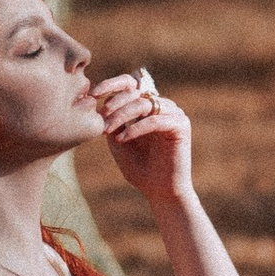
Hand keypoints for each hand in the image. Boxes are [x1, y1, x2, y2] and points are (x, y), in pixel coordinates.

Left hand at [94, 65, 193, 207]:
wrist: (160, 192)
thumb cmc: (140, 169)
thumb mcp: (118, 142)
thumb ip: (112, 122)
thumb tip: (99, 103)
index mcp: (147, 107)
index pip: (130, 83)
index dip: (111, 84)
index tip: (93, 93)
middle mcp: (162, 106)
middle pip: (135, 91)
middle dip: (115, 103)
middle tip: (101, 116)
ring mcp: (173, 113)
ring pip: (143, 103)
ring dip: (122, 115)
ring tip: (107, 130)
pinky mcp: (181, 125)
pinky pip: (154, 120)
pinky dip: (136, 128)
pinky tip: (123, 139)